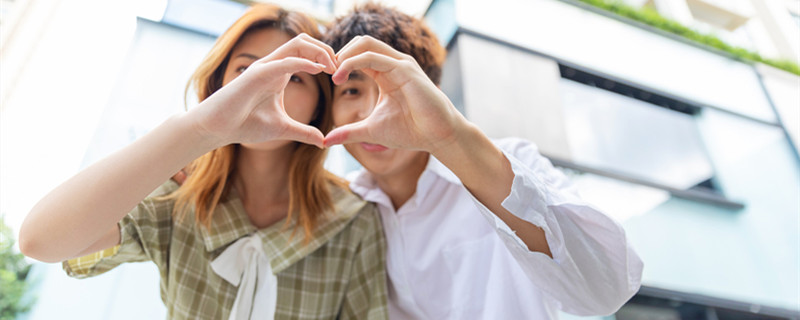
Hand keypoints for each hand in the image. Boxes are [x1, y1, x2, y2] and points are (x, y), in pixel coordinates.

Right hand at [192, 34, 336, 147]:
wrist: (217, 128)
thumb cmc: (244, 125)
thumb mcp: (282, 129)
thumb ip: (303, 132)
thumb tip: (323, 140)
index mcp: (280, 74)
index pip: (307, 54)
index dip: (326, 60)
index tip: (340, 76)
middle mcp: (274, 66)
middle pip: (305, 43)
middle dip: (327, 51)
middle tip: (340, 69)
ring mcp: (265, 67)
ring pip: (297, 44)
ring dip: (319, 52)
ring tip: (332, 68)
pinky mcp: (257, 74)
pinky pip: (284, 61)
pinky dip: (303, 62)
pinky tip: (318, 70)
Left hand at [323, 36, 467, 153]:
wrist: (437, 137)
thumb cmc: (410, 132)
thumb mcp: (371, 131)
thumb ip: (349, 132)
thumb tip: (325, 141)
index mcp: (385, 73)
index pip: (358, 55)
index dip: (339, 62)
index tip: (324, 77)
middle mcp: (393, 64)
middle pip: (361, 42)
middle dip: (339, 53)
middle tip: (323, 70)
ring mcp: (400, 64)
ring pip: (365, 44)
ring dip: (344, 55)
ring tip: (332, 73)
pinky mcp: (405, 69)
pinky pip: (373, 57)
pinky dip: (353, 62)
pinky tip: (340, 77)